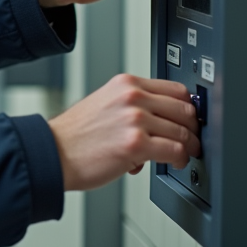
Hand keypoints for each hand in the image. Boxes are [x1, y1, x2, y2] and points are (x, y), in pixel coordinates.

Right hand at [47, 74, 199, 190]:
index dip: (187, 107)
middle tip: (191, 140)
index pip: (175, 89)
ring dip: (188, 147)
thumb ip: (133, 104)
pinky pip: (175, 151)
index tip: (188, 119)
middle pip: (185, 109)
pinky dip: (179, 160)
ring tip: (181, 155)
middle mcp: (132, 97)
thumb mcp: (105, 103)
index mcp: (125, 83)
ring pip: (184, 132)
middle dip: (192, 129)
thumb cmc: (75, 135)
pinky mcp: (136, 144)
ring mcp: (135, 119)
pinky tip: (173, 163)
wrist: (53, 153)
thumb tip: (163, 118)